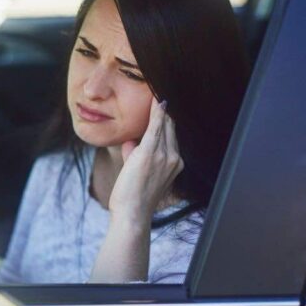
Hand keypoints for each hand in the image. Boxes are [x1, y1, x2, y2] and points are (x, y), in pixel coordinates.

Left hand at [108, 96, 183, 221]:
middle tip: (159, 91)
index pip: (172, 135)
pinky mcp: (150, 154)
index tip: (163, 104)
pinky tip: (157, 99)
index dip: (167, 119)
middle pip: (170, 127)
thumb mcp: (137, 174)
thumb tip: (130, 142)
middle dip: (165, 111)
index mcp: (175, 164)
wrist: (132, 215)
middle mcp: (174, 158)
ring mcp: (164, 156)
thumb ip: (135, 156)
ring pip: (164, 125)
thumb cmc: (132, 199)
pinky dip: (156, 112)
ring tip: (156, 90)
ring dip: (160, 108)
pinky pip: (156, 127)